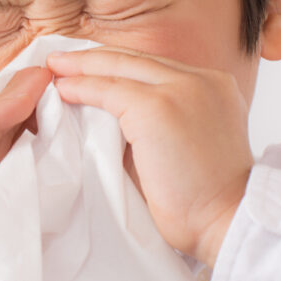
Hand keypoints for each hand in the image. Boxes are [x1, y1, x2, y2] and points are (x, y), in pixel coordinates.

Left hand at [45, 47, 251, 265]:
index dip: (119, 66)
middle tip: (60, 61)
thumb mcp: (185, 147)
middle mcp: (202, 80)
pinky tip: (62, 90)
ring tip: (53, 70)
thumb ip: (156, 125)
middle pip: (137, 60)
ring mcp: (182, 89)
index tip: (89, 69)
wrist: (227, 222)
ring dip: (82, 68)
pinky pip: (109, 90)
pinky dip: (82, 88)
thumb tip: (107, 118)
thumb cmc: (203, 203)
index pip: (155, 68)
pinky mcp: (158, 107)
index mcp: (213, 88)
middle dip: (94, 58)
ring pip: (120, 67)